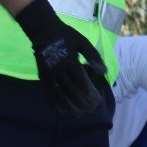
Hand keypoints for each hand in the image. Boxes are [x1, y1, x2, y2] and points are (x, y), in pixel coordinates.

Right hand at [15, 0, 107, 117]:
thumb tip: (103, 71)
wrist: (44, 31)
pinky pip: (47, 93)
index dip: (88, 93)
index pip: (80, 81)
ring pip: (58, 94)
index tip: (96, 101)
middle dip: (81, 102)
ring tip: (77, 115)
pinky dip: (53, 104)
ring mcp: (48, 74)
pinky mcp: (42, 77)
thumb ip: (93, 56)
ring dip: (68, 106)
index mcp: (69, 61)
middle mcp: (58, 69)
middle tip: (90, 110)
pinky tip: (61, 112)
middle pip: (70, 90)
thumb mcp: (82, 42)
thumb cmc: (66, 36)